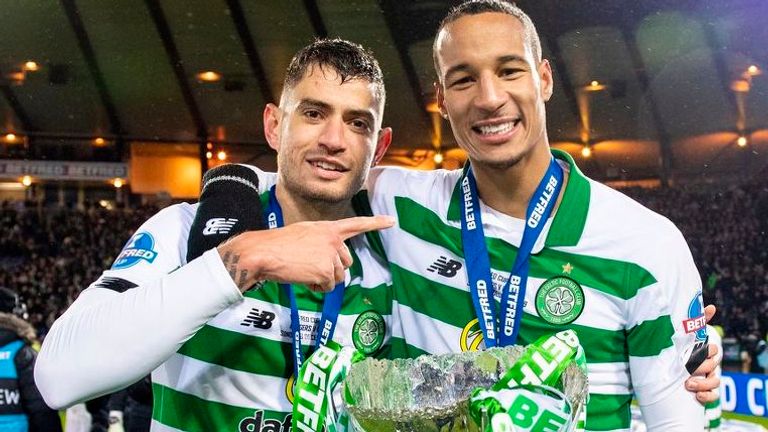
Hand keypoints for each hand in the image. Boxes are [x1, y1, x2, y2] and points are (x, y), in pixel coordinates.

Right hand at [217, 215, 394, 291]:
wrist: (264, 252)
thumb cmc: (278, 244)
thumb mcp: (304, 234)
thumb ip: (322, 242)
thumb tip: (331, 263)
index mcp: (328, 228)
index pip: (356, 224)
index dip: (376, 223)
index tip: (391, 221)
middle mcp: (334, 240)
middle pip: (346, 262)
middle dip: (332, 269)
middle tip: (310, 266)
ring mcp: (331, 256)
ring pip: (338, 277)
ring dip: (323, 279)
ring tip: (303, 270)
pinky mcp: (326, 271)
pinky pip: (328, 287)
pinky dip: (317, 287)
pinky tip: (303, 278)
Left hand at [685, 304, 720, 403]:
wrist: (663, 369)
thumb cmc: (675, 348)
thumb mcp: (683, 334)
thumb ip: (696, 321)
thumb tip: (712, 306)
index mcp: (703, 351)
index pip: (713, 350)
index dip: (707, 351)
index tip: (695, 351)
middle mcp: (706, 365)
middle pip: (713, 365)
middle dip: (702, 367)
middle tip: (686, 369)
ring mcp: (706, 378)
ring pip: (715, 381)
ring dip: (704, 383)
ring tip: (687, 384)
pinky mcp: (704, 391)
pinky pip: (714, 396)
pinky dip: (707, 396)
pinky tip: (697, 396)